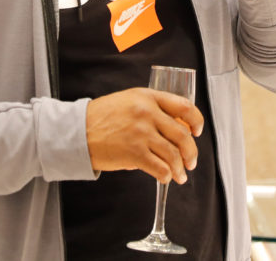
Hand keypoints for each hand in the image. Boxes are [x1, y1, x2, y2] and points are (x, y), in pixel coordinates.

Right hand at [85, 88, 203, 184]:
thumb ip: (153, 109)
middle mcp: (147, 113)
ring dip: (180, 168)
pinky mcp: (134, 153)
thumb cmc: (103, 117)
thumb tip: (176, 129)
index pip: (184, 106)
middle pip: (182, 135)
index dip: (196, 121)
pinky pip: (160, 168)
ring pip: (173, 154)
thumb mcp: (130, 101)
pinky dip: (166, 176)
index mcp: (148, 97)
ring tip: (180, 175)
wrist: (77, 131)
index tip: (197, 131)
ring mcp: (141, 133)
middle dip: (191, 152)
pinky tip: (165, 178)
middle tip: (191, 161)